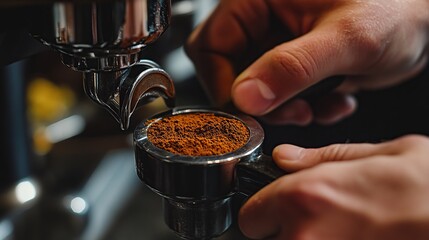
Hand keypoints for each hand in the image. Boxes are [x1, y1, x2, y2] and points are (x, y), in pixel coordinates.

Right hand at [186, 0, 428, 124]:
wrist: (426, 24)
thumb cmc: (396, 7)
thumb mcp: (346, 37)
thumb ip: (294, 66)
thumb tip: (247, 97)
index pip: (210, 45)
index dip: (222, 82)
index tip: (249, 107)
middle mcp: (264, 20)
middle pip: (230, 73)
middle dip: (260, 103)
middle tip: (293, 111)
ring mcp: (278, 45)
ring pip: (256, 91)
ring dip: (286, 109)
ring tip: (320, 106)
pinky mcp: (294, 67)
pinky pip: (280, 98)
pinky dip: (304, 108)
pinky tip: (334, 100)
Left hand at [238, 135, 428, 239]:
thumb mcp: (386, 154)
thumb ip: (324, 158)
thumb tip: (285, 158)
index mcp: (308, 197)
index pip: (251, 216)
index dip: (265, 212)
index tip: (279, 213)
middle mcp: (305, 239)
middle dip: (284, 233)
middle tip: (322, 225)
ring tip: (343, 234)